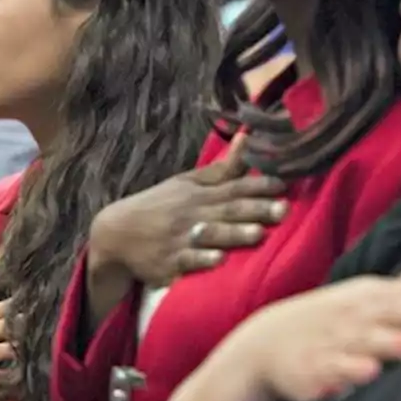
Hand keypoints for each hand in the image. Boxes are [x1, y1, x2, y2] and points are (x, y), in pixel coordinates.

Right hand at [84, 135, 285, 324]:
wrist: (115, 233)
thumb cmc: (159, 206)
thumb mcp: (186, 183)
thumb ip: (221, 168)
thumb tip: (248, 138)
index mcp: (198, 194)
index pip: (233, 187)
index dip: (259, 185)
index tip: (284, 184)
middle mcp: (191, 214)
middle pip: (228, 210)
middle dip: (256, 210)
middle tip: (283, 210)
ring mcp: (180, 239)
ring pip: (211, 235)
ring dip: (234, 234)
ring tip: (258, 234)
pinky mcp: (169, 263)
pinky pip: (186, 261)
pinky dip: (202, 260)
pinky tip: (218, 260)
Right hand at [226, 247, 400, 400]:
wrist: (267, 341)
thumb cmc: (336, 320)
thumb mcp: (369, 300)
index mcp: (373, 297)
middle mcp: (356, 315)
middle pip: (393, 310)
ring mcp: (335, 340)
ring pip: (364, 340)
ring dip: (387, 341)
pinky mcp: (316, 368)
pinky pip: (334, 369)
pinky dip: (349, 370)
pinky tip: (367, 372)